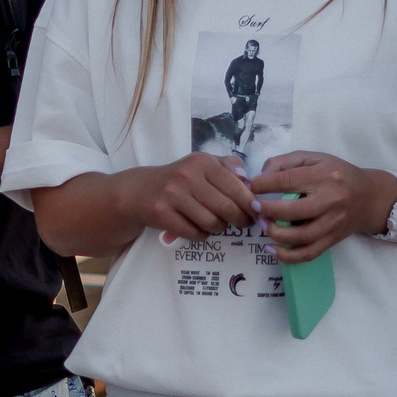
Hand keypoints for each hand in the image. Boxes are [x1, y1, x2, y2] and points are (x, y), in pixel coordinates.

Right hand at [129, 153, 258, 242]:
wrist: (140, 191)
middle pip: (226, 208)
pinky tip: (199, 228)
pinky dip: (202, 235)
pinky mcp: (162, 214)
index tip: (256, 211)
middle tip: (244, 223)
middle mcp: (187, 176)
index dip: (250, 203)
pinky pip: (194, 233)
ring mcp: (172, 195)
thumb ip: (228, 166)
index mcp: (201, 162)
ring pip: (212, 223)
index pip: (236, 187)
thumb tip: (248, 180)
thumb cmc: (179, 178)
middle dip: (240, 219)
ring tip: (217, 223)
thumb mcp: (201, 164)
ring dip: (220, 228)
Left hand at [252, 153, 396, 260]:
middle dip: (268, 210)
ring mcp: (333, 222)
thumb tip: (260, 177)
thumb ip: (285, 163)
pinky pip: (310, 252)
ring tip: (262, 225)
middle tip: (254, 207)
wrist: (369, 197)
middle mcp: (330, 200)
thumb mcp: (313, 158)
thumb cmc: (336, 174)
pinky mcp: (333, 239)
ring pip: (301, 235)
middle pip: (294, 210)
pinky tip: (272, 249)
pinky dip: (289, 256)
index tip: (250, 187)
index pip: (288, 181)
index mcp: (323, 176)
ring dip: (276, 233)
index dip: (264, 185)